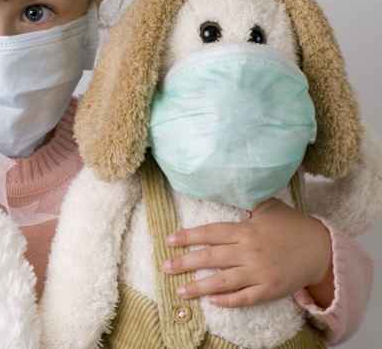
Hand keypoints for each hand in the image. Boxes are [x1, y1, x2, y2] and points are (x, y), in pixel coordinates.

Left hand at [161, 198, 332, 307]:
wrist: (322, 249)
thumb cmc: (293, 226)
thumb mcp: (270, 207)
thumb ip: (248, 202)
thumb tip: (230, 186)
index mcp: (246, 230)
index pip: (210, 233)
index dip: (188, 236)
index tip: (169, 240)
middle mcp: (249, 251)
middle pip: (210, 257)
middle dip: (185, 262)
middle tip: (165, 267)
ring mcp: (259, 272)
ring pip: (223, 281)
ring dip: (199, 287)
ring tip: (179, 291)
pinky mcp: (270, 289)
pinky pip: (244, 297)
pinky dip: (228, 300)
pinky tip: (212, 301)